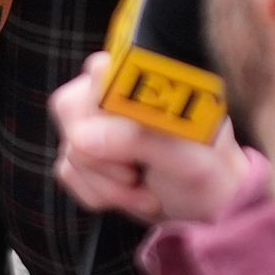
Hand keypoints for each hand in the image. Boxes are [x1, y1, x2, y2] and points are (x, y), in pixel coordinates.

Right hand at [49, 49, 251, 226]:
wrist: (204, 203)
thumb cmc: (207, 169)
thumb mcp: (186, 158)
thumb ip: (137, 141)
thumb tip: (81, 137)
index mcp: (144, 75)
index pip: (99, 72)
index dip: (110, 114)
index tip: (139, 147)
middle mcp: (111, 88)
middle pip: (72, 111)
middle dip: (106, 159)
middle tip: (140, 172)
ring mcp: (92, 118)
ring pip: (69, 149)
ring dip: (108, 184)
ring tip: (144, 186)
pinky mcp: (81, 149)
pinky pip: (67, 172)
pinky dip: (99, 194)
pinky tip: (130, 192)